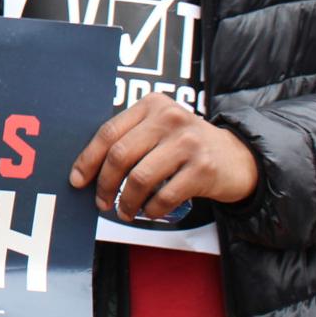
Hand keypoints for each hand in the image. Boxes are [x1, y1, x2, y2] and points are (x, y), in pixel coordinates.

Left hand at [69, 92, 258, 219]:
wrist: (237, 158)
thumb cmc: (187, 146)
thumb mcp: (160, 129)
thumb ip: (130, 139)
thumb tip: (87, 170)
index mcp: (152, 105)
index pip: (109, 132)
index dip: (88, 159)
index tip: (77, 180)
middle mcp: (169, 118)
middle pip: (120, 154)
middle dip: (104, 183)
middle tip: (100, 202)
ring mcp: (188, 142)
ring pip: (139, 177)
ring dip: (126, 201)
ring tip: (124, 211)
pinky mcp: (203, 168)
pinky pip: (164, 195)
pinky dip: (151, 209)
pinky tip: (148, 211)